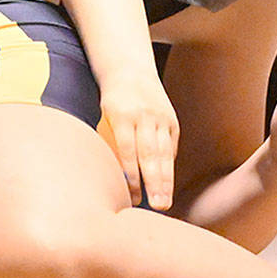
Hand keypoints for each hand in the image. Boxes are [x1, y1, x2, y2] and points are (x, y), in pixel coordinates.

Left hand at [96, 76, 179, 209]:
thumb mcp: (104, 118)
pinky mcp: (172, 121)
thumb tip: (114, 179)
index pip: (128, 150)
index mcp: (122, 114)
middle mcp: (144, 116)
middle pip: (150, 154)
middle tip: (156, 206)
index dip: (131, 175)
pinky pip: (170, 148)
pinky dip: (168, 167)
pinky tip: (166, 186)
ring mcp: (161, 118)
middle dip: (154, 182)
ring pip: (164, 153)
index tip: (132, 197)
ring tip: (164, 203)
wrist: (130, 71)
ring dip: (165, 181)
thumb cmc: (110, 104)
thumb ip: (110, 144)